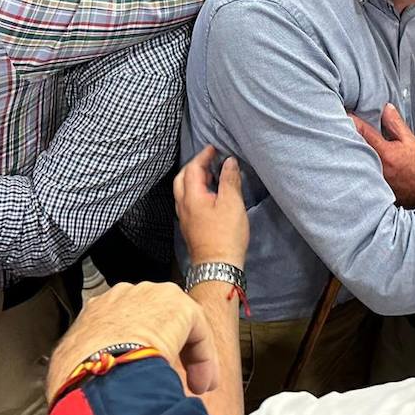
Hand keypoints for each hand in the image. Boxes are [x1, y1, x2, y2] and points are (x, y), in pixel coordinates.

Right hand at [46, 282, 217, 403]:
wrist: (96, 374)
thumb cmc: (76, 382)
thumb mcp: (68, 374)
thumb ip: (83, 372)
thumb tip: (85, 392)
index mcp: (93, 315)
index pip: (119, 325)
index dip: (136, 352)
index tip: (141, 378)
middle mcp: (121, 298)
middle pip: (152, 321)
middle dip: (164, 350)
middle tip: (170, 381)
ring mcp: (149, 296)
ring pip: (177, 324)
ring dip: (187, 355)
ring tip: (193, 387)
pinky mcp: (176, 304)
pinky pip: (197, 330)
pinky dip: (203, 357)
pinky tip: (203, 383)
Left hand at [174, 146, 248, 268]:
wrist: (218, 265)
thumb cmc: (226, 235)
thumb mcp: (232, 203)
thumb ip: (229, 180)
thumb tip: (229, 162)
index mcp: (192, 197)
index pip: (192, 169)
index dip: (203, 156)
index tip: (214, 149)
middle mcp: (183, 206)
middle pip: (181, 178)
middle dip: (194, 166)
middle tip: (209, 160)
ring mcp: (185, 218)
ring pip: (183, 191)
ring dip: (194, 179)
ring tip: (211, 176)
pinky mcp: (190, 227)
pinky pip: (188, 202)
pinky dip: (196, 191)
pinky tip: (210, 196)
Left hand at [351, 103, 414, 207]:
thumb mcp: (411, 141)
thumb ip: (396, 124)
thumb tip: (386, 109)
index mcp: (386, 154)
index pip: (364, 133)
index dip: (353, 121)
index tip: (347, 114)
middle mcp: (377, 168)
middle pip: (355, 147)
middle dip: (350, 135)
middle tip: (344, 125)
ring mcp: (374, 179)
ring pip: (356, 160)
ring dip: (352, 149)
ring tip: (349, 140)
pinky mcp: (374, 187)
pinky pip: (361, 172)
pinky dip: (358, 163)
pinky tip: (359, 158)